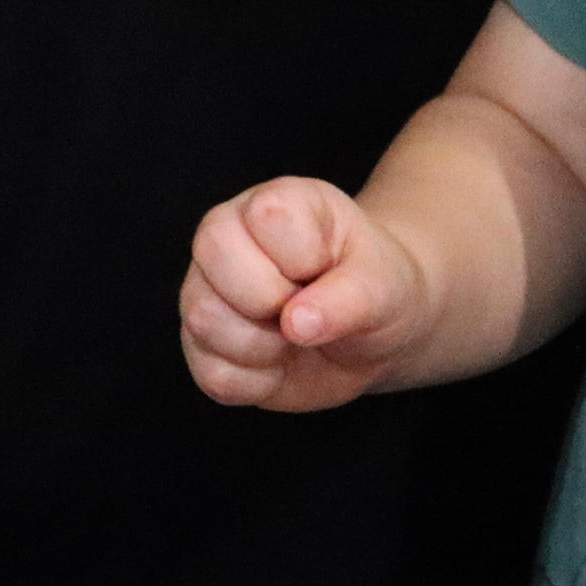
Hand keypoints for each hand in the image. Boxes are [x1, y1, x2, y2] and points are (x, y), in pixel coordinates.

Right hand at [180, 177, 435, 411]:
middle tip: (306, 306)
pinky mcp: (201, 345)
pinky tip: (278, 363)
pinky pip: (212, 373)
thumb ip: (350, 297)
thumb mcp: (384, 285)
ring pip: (203, 318)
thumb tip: (296, 323)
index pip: (266, 216)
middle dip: (273, 299)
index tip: (327, 269)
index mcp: (275, 204)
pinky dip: (257, 382)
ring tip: (293, 336)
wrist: (370, 334)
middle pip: (214, 256)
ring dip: (264, 346)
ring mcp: (205, 290)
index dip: (302, 258)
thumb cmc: (373, 289)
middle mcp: (227, 237)